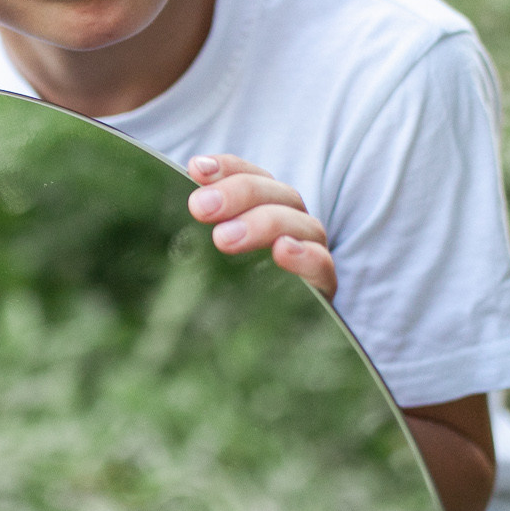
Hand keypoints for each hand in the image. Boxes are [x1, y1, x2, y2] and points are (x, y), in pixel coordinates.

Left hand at [186, 154, 335, 296]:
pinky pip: (322, 265)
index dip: (227, 168)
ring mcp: (313, 252)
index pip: (253, 176)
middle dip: (238, 193)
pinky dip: (305, 255)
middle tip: (200, 208)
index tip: (195, 169)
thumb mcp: (215, 255)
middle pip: (278, 194)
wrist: (278, 342)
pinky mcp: (323, 286)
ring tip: (224, 238)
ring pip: (302, 224)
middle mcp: (294, 224)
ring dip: (264, 223)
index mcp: (269, 208)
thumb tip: (186, 204)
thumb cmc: (237, 289)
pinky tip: (282, 250)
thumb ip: (206, 227)